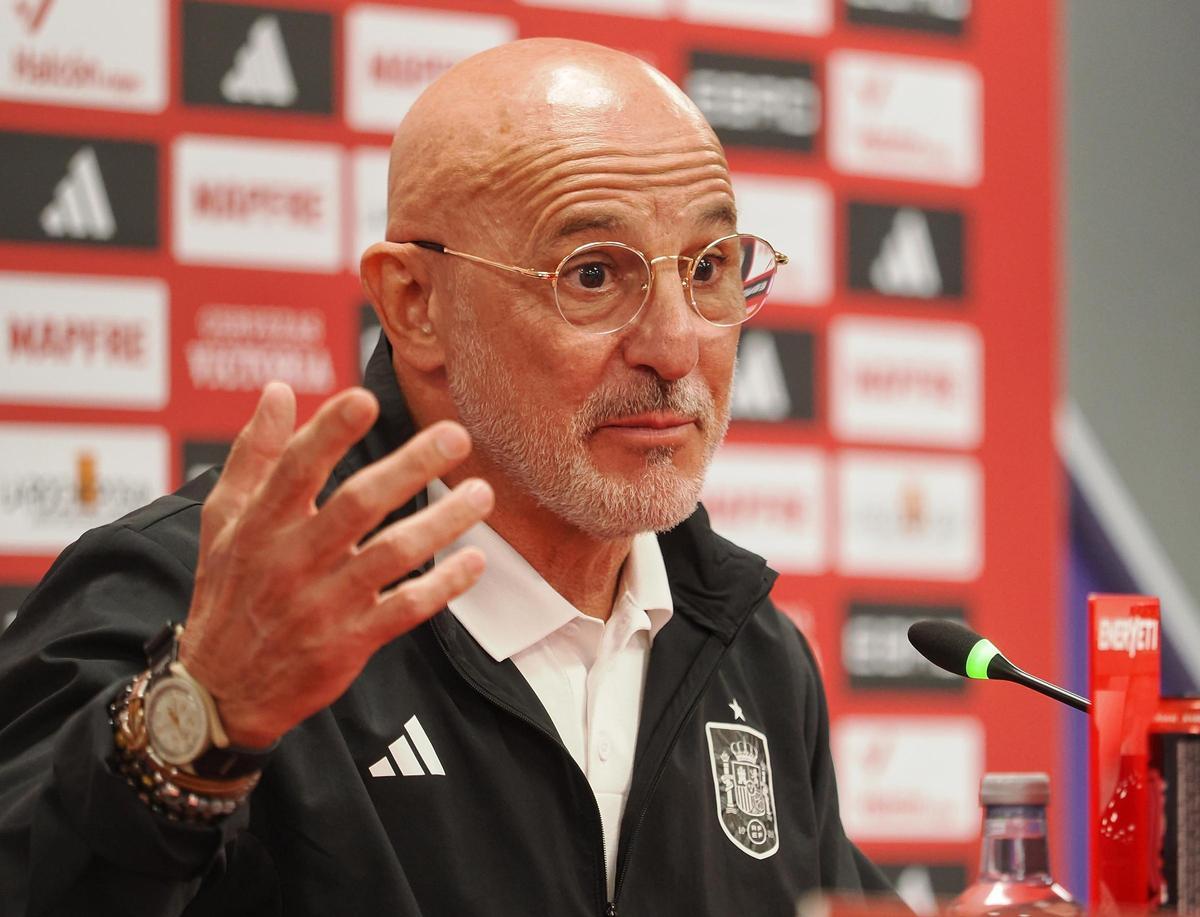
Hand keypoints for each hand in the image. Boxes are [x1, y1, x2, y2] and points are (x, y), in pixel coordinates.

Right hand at [178, 382, 491, 747]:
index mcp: (260, 525)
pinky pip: (405, 609)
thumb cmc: (228, 592)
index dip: (329, 433)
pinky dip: (443, 586)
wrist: (222, 691)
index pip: (296, 469)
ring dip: (441, 523)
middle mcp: (291, 561)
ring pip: (391, 555)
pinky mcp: (347, 643)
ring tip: (481, 495)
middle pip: (358, 504)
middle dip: (410, 467)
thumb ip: (252, 455)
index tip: (366, 399)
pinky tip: (474, 560)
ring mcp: (322, 604)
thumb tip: (277, 391)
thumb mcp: (223, 522)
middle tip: (456, 436)